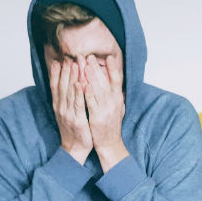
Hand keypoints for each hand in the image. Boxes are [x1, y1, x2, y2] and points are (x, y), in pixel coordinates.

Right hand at [50, 59, 92, 164]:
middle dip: (65, 70)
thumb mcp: (67, 113)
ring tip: (74, 64)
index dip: (57, 72)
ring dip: (72, 77)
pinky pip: (78, 104)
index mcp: (58, 105)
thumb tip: (68, 85)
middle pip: (62, 85)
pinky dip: (78, 93)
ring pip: (69, 92)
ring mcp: (68, 113)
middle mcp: (61, 108)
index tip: (59, 60)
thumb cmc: (74, 130)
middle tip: (69, 57)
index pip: (55, 86)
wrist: (74, 148)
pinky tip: (80, 83)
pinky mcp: (77, 120)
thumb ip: (67, 99)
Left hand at [85, 55, 128, 172]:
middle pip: (105, 82)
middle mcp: (114, 103)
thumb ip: (116, 96)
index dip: (114, 68)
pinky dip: (88, 93)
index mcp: (118, 99)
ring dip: (91, 76)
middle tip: (89, 56)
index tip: (109, 57)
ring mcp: (106, 110)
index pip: (117, 80)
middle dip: (96, 68)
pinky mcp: (97, 117)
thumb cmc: (111, 126)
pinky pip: (92, 103)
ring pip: (98, 90)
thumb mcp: (118, 108)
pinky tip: (83, 84)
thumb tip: (116, 83)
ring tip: (84, 64)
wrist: (110, 144)